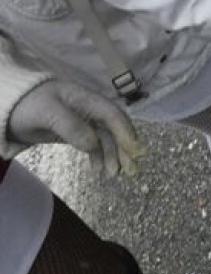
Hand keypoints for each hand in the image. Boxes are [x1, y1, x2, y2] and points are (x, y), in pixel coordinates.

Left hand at [8, 80, 144, 175]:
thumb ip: (71, 126)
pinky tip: (99, 169)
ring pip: (105, 138)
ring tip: (113, 174)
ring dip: (112, 154)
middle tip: (129, 169)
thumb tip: (93, 144)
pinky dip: (99, 156)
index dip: (125, 131)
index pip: (112, 114)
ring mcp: (82, 121)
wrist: (10, 109)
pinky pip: (93, 144)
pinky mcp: (74, 133)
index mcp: (87, 99)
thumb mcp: (48, 112)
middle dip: (123, 147)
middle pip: (113, 127)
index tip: (134, 151)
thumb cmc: (31, 105)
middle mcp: (89, 110)